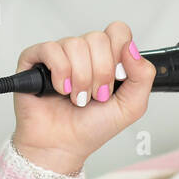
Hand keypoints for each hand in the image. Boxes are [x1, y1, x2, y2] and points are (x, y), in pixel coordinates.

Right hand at [11, 22, 154, 173]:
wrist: (62, 146)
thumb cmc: (92, 128)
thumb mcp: (131, 107)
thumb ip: (143, 76)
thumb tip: (132, 48)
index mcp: (107, 58)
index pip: (118, 31)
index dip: (119, 54)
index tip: (116, 79)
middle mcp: (84, 53)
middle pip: (98, 38)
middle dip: (100, 74)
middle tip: (95, 95)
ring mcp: (60, 54)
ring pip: (76, 44)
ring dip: (80, 78)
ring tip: (77, 98)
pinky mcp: (35, 58)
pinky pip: (51, 49)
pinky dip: (60, 73)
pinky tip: (60, 89)